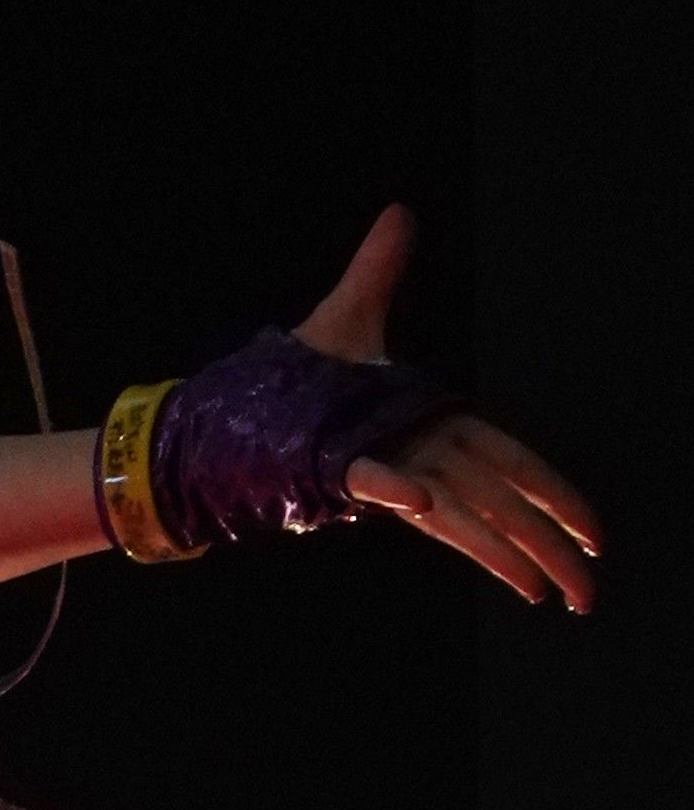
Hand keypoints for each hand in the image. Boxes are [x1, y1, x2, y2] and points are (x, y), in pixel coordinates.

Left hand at [293, 206, 598, 613]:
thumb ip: (379, 271)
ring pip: (457, 517)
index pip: (512, 462)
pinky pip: (371, 482)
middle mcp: (417, 456)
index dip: (555, 495)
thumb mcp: (348, 316)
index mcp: (434, 423)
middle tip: (588, 593)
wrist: (216, 415)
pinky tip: (424, 506)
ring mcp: (381, 471)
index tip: (594, 534)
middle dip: (548, 544)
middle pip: (500, 503)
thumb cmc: (286, 382)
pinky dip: (394, 491)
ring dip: (502, 552)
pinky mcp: (334, 473)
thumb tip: (399, 215)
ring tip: (544, 594)